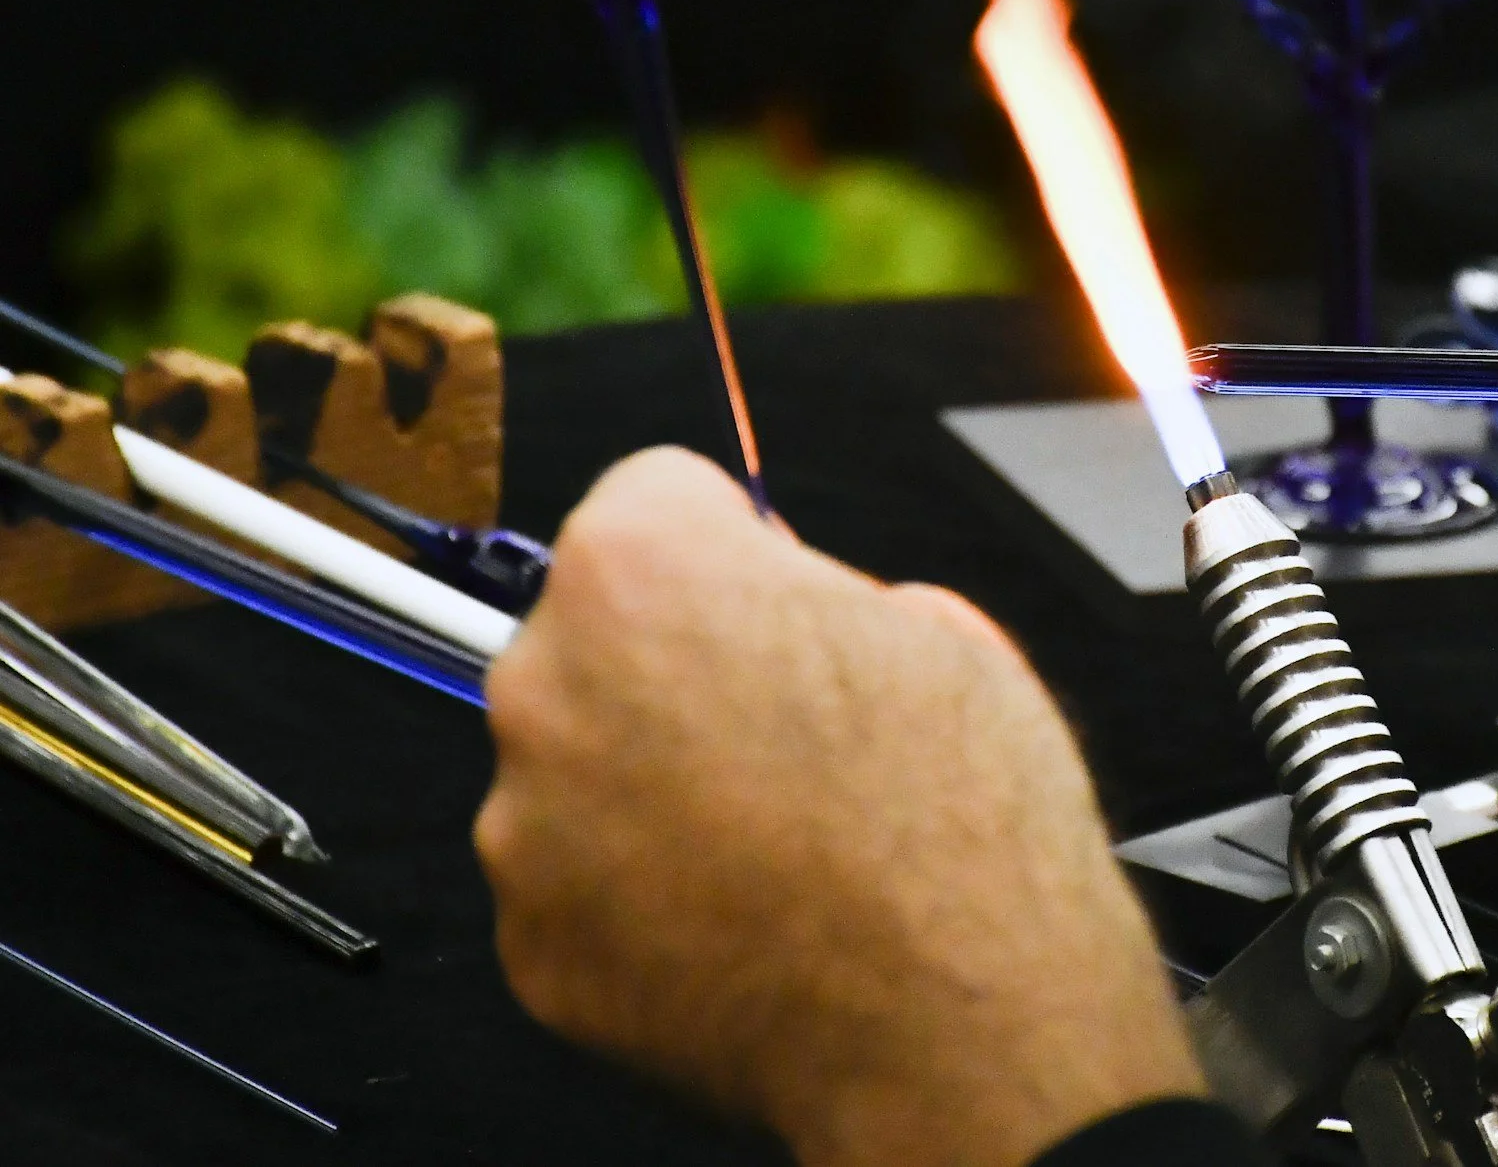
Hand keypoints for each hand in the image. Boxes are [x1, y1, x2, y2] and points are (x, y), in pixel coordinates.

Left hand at [475, 447, 1202, 1166]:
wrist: (960, 1011)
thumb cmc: (958, 821)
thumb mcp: (939, 628)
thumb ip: (823, 596)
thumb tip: (794, 615)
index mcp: (641, 569)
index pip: (651, 494)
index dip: (729, 538)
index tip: (761, 576)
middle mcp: (550, 684)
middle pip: (598, 635)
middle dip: (675, 664)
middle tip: (785, 723)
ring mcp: (527, 825)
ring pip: (580, 767)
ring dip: (651, 785)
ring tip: (777, 834)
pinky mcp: (534, 946)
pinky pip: (579, 889)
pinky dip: (643, 898)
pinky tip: (746, 910)